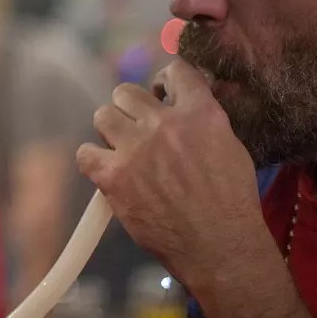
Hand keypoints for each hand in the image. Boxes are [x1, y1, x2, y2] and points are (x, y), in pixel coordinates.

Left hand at [76, 60, 273, 286]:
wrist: (219, 248)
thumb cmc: (231, 204)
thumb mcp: (231, 149)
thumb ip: (203, 122)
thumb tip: (179, 108)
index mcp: (200, 114)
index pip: (176, 70)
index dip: (165, 79)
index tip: (162, 94)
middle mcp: (164, 124)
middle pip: (126, 92)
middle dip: (130, 109)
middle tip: (138, 130)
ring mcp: (135, 149)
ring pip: (102, 115)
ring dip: (111, 131)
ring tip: (122, 151)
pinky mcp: (113, 175)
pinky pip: (85, 152)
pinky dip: (92, 160)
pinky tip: (106, 171)